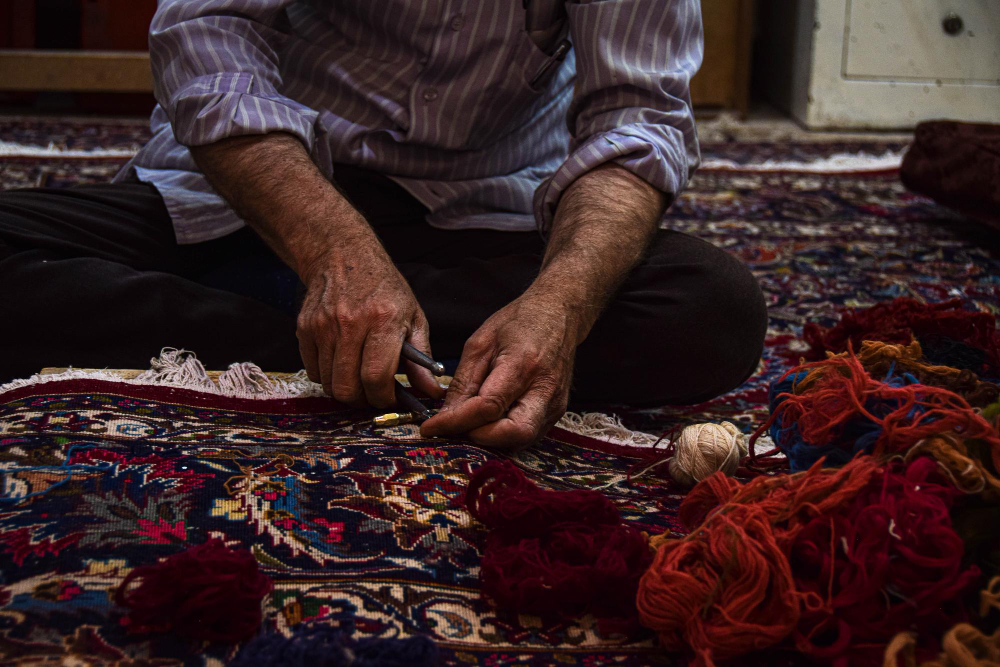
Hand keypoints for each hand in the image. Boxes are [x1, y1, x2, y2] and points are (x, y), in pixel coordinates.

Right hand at [296, 236, 443, 407]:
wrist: (343, 255)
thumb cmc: (384, 288)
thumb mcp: (413, 317)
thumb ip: (422, 359)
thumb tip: (431, 391)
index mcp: (383, 320)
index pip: (376, 377)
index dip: (383, 398)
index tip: (389, 399)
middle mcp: (350, 323)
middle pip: (347, 387)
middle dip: (362, 400)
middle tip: (371, 393)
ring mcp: (323, 326)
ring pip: (328, 383)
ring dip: (344, 388)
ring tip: (357, 376)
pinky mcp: (304, 328)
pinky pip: (312, 371)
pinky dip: (327, 375)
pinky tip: (341, 362)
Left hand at [420, 290, 577, 447]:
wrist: (558, 315)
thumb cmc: (519, 323)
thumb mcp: (480, 343)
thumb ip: (463, 382)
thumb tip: (446, 416)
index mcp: (523, 364)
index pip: (487, 407)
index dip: (456, 422)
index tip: (431, 428)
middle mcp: (545, 389)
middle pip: (513, 433)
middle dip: (479, 437)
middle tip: (454, 428)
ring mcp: (556, 404)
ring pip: (520, 441)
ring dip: (491, 439)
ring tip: (469, 423)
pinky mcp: (558, 412)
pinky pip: (527, 435)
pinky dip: (504, 434)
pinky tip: (489, 421)